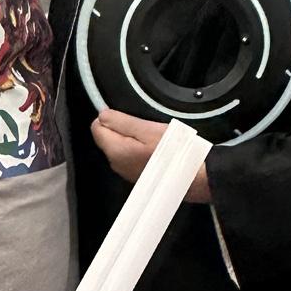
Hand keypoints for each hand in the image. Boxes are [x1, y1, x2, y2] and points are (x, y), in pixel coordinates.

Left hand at [91, 107, 210, 201]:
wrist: (194, 176)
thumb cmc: (174, 153)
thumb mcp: (147, 129)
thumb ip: (121, 121)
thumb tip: (102, 115)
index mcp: (115, 151)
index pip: (96, 127)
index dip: (110, 116)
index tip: (127, 116)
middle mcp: (116, 164)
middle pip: (108, 137)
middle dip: (122, 128)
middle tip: (144, 127)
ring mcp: (126, 171)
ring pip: (121, 146)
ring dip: (132, 138)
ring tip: (152, 138)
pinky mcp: (137, 175)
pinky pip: (131, 156)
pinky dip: (140, 149)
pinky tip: (155, 148)